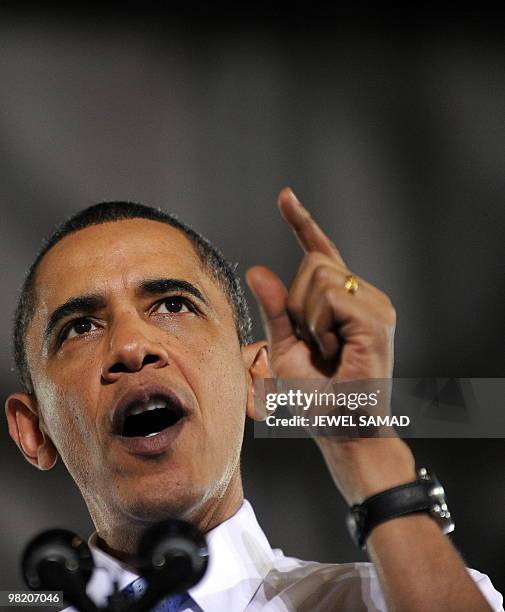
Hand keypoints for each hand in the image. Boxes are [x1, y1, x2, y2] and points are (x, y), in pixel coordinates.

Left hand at [246, 187, 395, 381]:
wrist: (341, 429)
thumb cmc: (314, 395)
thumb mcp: (285, 347)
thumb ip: (275, 309)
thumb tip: (257, 269)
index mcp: (342, 301)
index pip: (320, 252)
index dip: (301, 223)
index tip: (285, 196)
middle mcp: (363, 296)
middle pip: (313, 262)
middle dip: (297, 303)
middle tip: (314, 345)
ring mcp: (374, 305)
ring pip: (320, 275)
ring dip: (307, 318)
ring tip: (327, 351)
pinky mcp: (377, 318)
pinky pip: (330, 297)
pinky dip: (319, 326)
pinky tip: (334, 351)